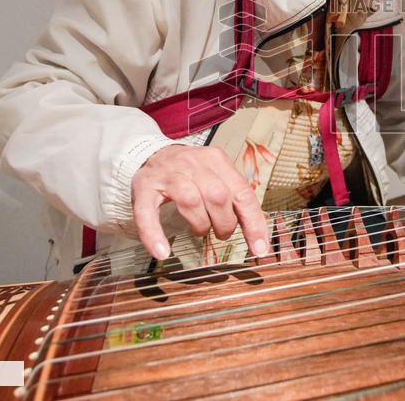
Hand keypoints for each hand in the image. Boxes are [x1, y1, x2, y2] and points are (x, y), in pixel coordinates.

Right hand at [132, 145, 269, 260]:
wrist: (150, 153)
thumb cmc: (189, 172)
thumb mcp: (216, 175)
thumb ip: (235, 198)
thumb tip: (258, 231)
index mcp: (217, 160)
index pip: (243, 193)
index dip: (254, 223)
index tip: (260, 248)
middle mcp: (194, 163)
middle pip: (218, 196)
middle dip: (225, 224)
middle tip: (222, 233)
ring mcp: (168, 174)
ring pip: (191, 201)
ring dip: (200, 225)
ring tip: (200, 232)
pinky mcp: (144, 188)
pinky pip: (148, 214)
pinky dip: (154, 235)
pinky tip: (162, 251)